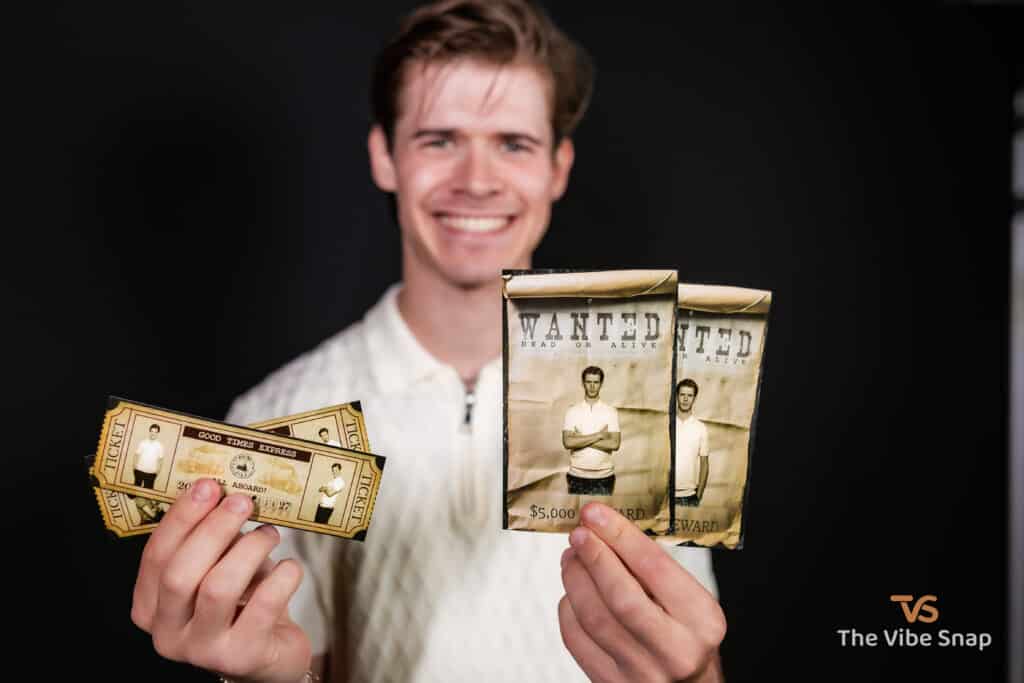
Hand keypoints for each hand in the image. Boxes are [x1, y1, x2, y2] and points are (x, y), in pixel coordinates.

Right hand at [131, 478, 310, 682]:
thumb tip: (226, 493)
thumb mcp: (218, 568)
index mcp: (151, 607)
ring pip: (218, 588)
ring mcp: (203, 651)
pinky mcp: (243, 657)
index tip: (208, 485)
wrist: (271, 654)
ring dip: (248, 550)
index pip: (155, 557)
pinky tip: (290, 566)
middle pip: (180, 574)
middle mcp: (168, 633)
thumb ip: (213, 539)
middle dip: (213, 529)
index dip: (181, 518)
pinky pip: (263, 606)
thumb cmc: (242, 602)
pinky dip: (281, 577)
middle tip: (242, 501)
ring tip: (270, 534)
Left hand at [559, 503, 725, 681]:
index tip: (596, 514)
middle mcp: (675, 651)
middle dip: (594, 557)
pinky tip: (573, 592)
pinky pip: (577, 640)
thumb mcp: (690, 603)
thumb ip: (654, 572)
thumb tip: (606, 531)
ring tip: (572, 556)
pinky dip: (569, 608)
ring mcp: (641, 673)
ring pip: (593, 618)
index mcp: (702, 620)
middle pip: (621, 596)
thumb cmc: (688, 638)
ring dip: (575, 578)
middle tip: (578, 533)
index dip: (620, 536)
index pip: (655, 568)